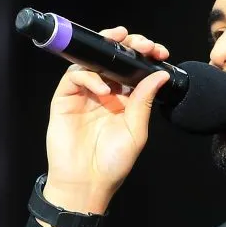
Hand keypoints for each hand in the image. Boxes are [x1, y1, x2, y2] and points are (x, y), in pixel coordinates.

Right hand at [42, 27, 170, 216]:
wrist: (86, 182)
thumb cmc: (112, 162)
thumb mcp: (136, 131)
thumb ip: (144, 101)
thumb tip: (160, 75)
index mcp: (125, 100)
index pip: (134, 69)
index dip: (145, 56)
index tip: (159, 52)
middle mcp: (105, 93)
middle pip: (113, 59)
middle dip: (128, 45)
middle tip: (141, 44)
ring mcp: (84, 94)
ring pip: (92, 61)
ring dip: (107, 51)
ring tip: (123, 51)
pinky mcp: (65, 99)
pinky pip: (74, 77)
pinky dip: (89, 76)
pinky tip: (103, 89)